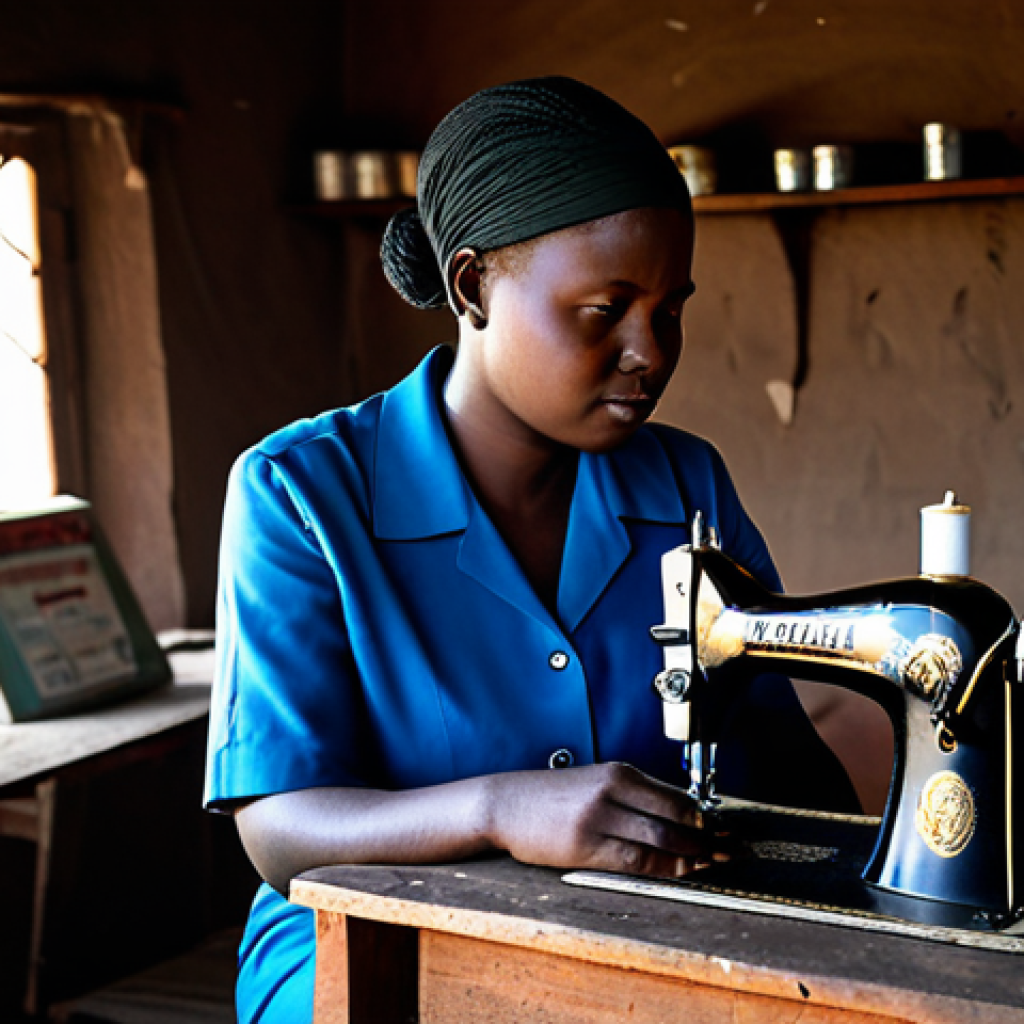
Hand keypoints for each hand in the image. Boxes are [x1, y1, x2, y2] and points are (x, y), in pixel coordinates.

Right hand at [486, 761, 727, 877]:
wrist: (505, 804)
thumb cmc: (549, 798)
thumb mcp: (594, 784)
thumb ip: (631, 796)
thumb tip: (676, 815)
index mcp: (618, 772)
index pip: (675, 795)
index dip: (707, 815)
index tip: (726, 827)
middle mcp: (612, 790)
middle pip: (676, 816)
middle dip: (710, 835)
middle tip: (733, 849)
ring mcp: (599, 818)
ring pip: (661, 838)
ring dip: (694, 854)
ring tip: (714, 863)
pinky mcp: (585, 845)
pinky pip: (635, 859)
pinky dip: (664, 866)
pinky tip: (679, 871)